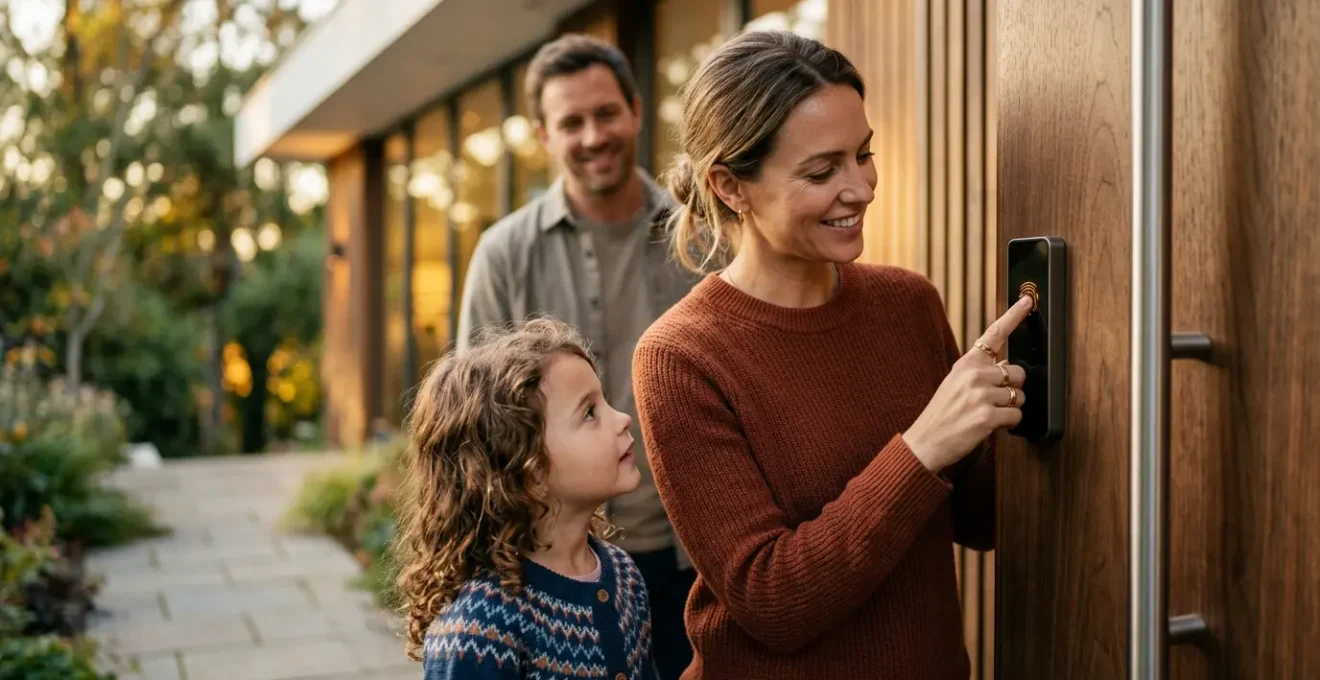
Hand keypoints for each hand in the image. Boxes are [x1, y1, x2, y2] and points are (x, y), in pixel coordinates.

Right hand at [904, 295, 1033, 472]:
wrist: (926, 441)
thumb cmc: (942, 414)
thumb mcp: (954, 382)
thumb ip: (978, 371)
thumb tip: (1006, 369)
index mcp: (966, 363)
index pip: (994, 334)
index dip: (1014, 316)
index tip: (1027, 301)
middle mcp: (974, 375)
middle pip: (1017, 373)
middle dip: (1013, 388)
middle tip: (995, 400)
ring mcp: (981, 395)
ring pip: (1019, 396)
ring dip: (1010, 408)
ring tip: (990, 414)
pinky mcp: (988, 417)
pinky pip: (1016, 416)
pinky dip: (1009, 424)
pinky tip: (992, 426)